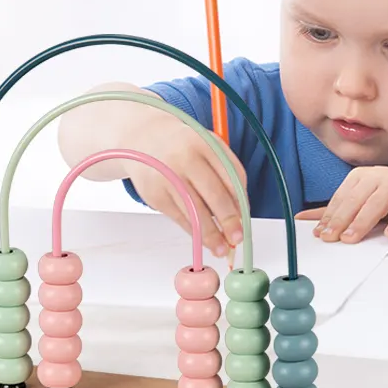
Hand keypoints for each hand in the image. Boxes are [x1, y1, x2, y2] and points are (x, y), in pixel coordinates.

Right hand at [123, 113, 247, 257]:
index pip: (231, 176)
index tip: (246, 220)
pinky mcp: (154, 194)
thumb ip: (226, 172)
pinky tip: (202, 238)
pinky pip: (179, 217)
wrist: (142, 138)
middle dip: (228, 221)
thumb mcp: (207, 146)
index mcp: (205, 143)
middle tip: (237, 238)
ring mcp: (167, 176)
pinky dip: (193, 231)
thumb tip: (240, 213)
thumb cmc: (183, 146)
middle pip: (214, 194)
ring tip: (221, 249)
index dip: (241, 202)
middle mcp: (185, 158)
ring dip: (210, 234)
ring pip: (195, 211)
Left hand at [295, 166, 387, 240]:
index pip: (341, 197)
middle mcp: (378, 175)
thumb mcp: (363, 206)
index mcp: (361, 176)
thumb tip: (301, 219)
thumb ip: (336, 211)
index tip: (320, 235)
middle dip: (341, 220)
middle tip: (331, 238)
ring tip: (351, 239)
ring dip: (362, 222)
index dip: (329, 216)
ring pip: (376, 203)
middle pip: (355, 199)